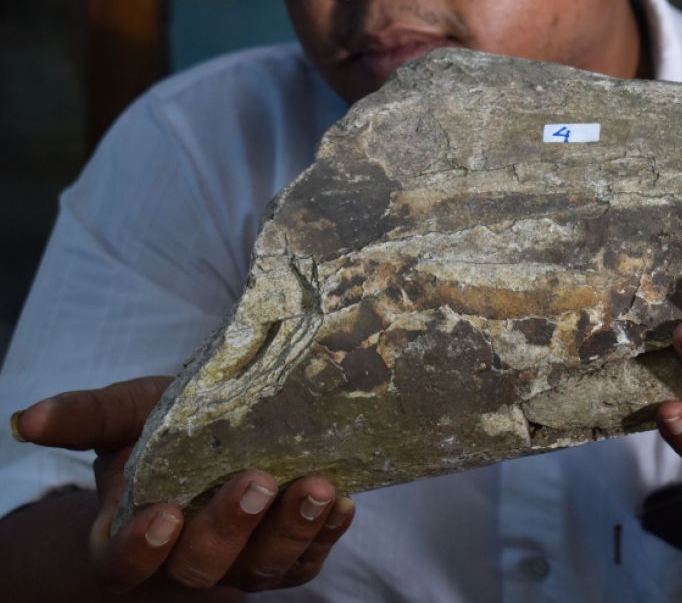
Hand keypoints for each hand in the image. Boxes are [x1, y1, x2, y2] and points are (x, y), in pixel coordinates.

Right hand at [11, 377, 355, 593]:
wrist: (211, 440)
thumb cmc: (161, 431)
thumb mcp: (125, 415)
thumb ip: (84, 416)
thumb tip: (25, 419)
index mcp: (129, 535)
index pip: (127, 561)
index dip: (141, 547)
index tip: (163, 514)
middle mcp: (185, 562)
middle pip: (204, 567)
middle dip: (231, 529)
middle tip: (257, 482)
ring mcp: (240, 564)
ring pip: (265, 569)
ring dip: (294, 532)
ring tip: (320, 489)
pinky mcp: (286, 557)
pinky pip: (308, 561)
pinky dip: (328, 535)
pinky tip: (346, 504)